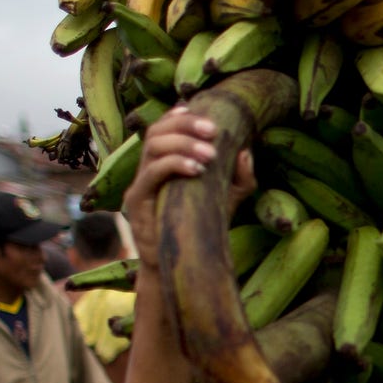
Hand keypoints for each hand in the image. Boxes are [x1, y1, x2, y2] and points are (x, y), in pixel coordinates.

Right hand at [122, 107, 255, 266]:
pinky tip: (197, 170)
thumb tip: (246, 150)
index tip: (205, 114)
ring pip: (152, 147)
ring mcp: (140, 184)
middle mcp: (148, 170)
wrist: (181, 268)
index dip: (179, 116)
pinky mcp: (136, 201)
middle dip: (184, 125)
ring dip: (182, 144)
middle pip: (156, 131)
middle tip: (213, 131)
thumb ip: (240, 178)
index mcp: (164, 165)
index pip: (164, 129)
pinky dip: (174, 165)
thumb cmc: (201, 231)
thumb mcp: (227, 201)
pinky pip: (151, 174)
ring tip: (210, 154)